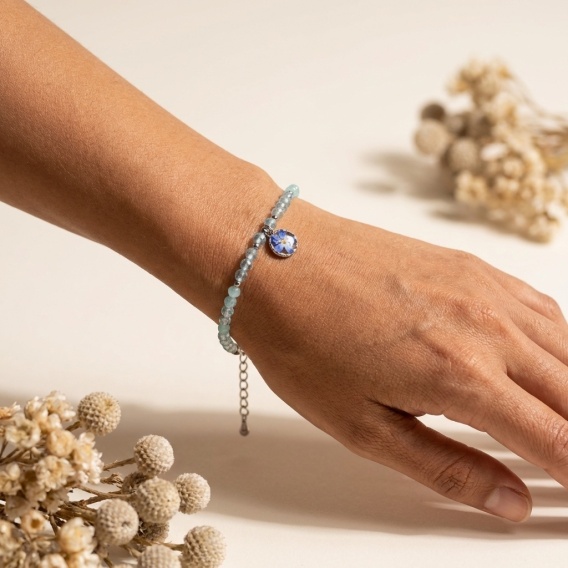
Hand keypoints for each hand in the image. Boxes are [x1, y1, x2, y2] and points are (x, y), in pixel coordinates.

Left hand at [236, 201, 567, 521]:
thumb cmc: (303, 341)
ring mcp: (483, 288)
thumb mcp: (364, 426)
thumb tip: (511, 500)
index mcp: (463, 376)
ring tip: (564, 417)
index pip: (557, 439)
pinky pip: (539, 306)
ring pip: (567, 346)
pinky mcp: (469, 265)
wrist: (277, 262)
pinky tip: (546, 356)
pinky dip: (559, 340)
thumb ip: (445, 467)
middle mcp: (488, 326)